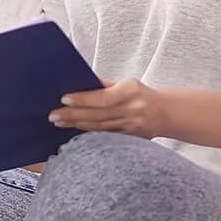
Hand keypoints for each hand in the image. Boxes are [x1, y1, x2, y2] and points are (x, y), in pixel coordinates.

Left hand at [48, 78, 168, 138]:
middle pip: (97, 115)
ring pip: (99, 127)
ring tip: (59, 123)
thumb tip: (81, 81)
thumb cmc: (142, 94)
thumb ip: (105, 85)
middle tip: (53, 115)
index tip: (64, 99)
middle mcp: (131, 110)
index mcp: (129, 92)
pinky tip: (74, 132)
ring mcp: (131, 127)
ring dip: (76, 125)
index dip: (82, 99)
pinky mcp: (129, 139)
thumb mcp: (127, 84)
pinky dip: (88, 134)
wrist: (166, 113)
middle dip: (73, 115)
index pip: (102, 97)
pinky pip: (105, 136)